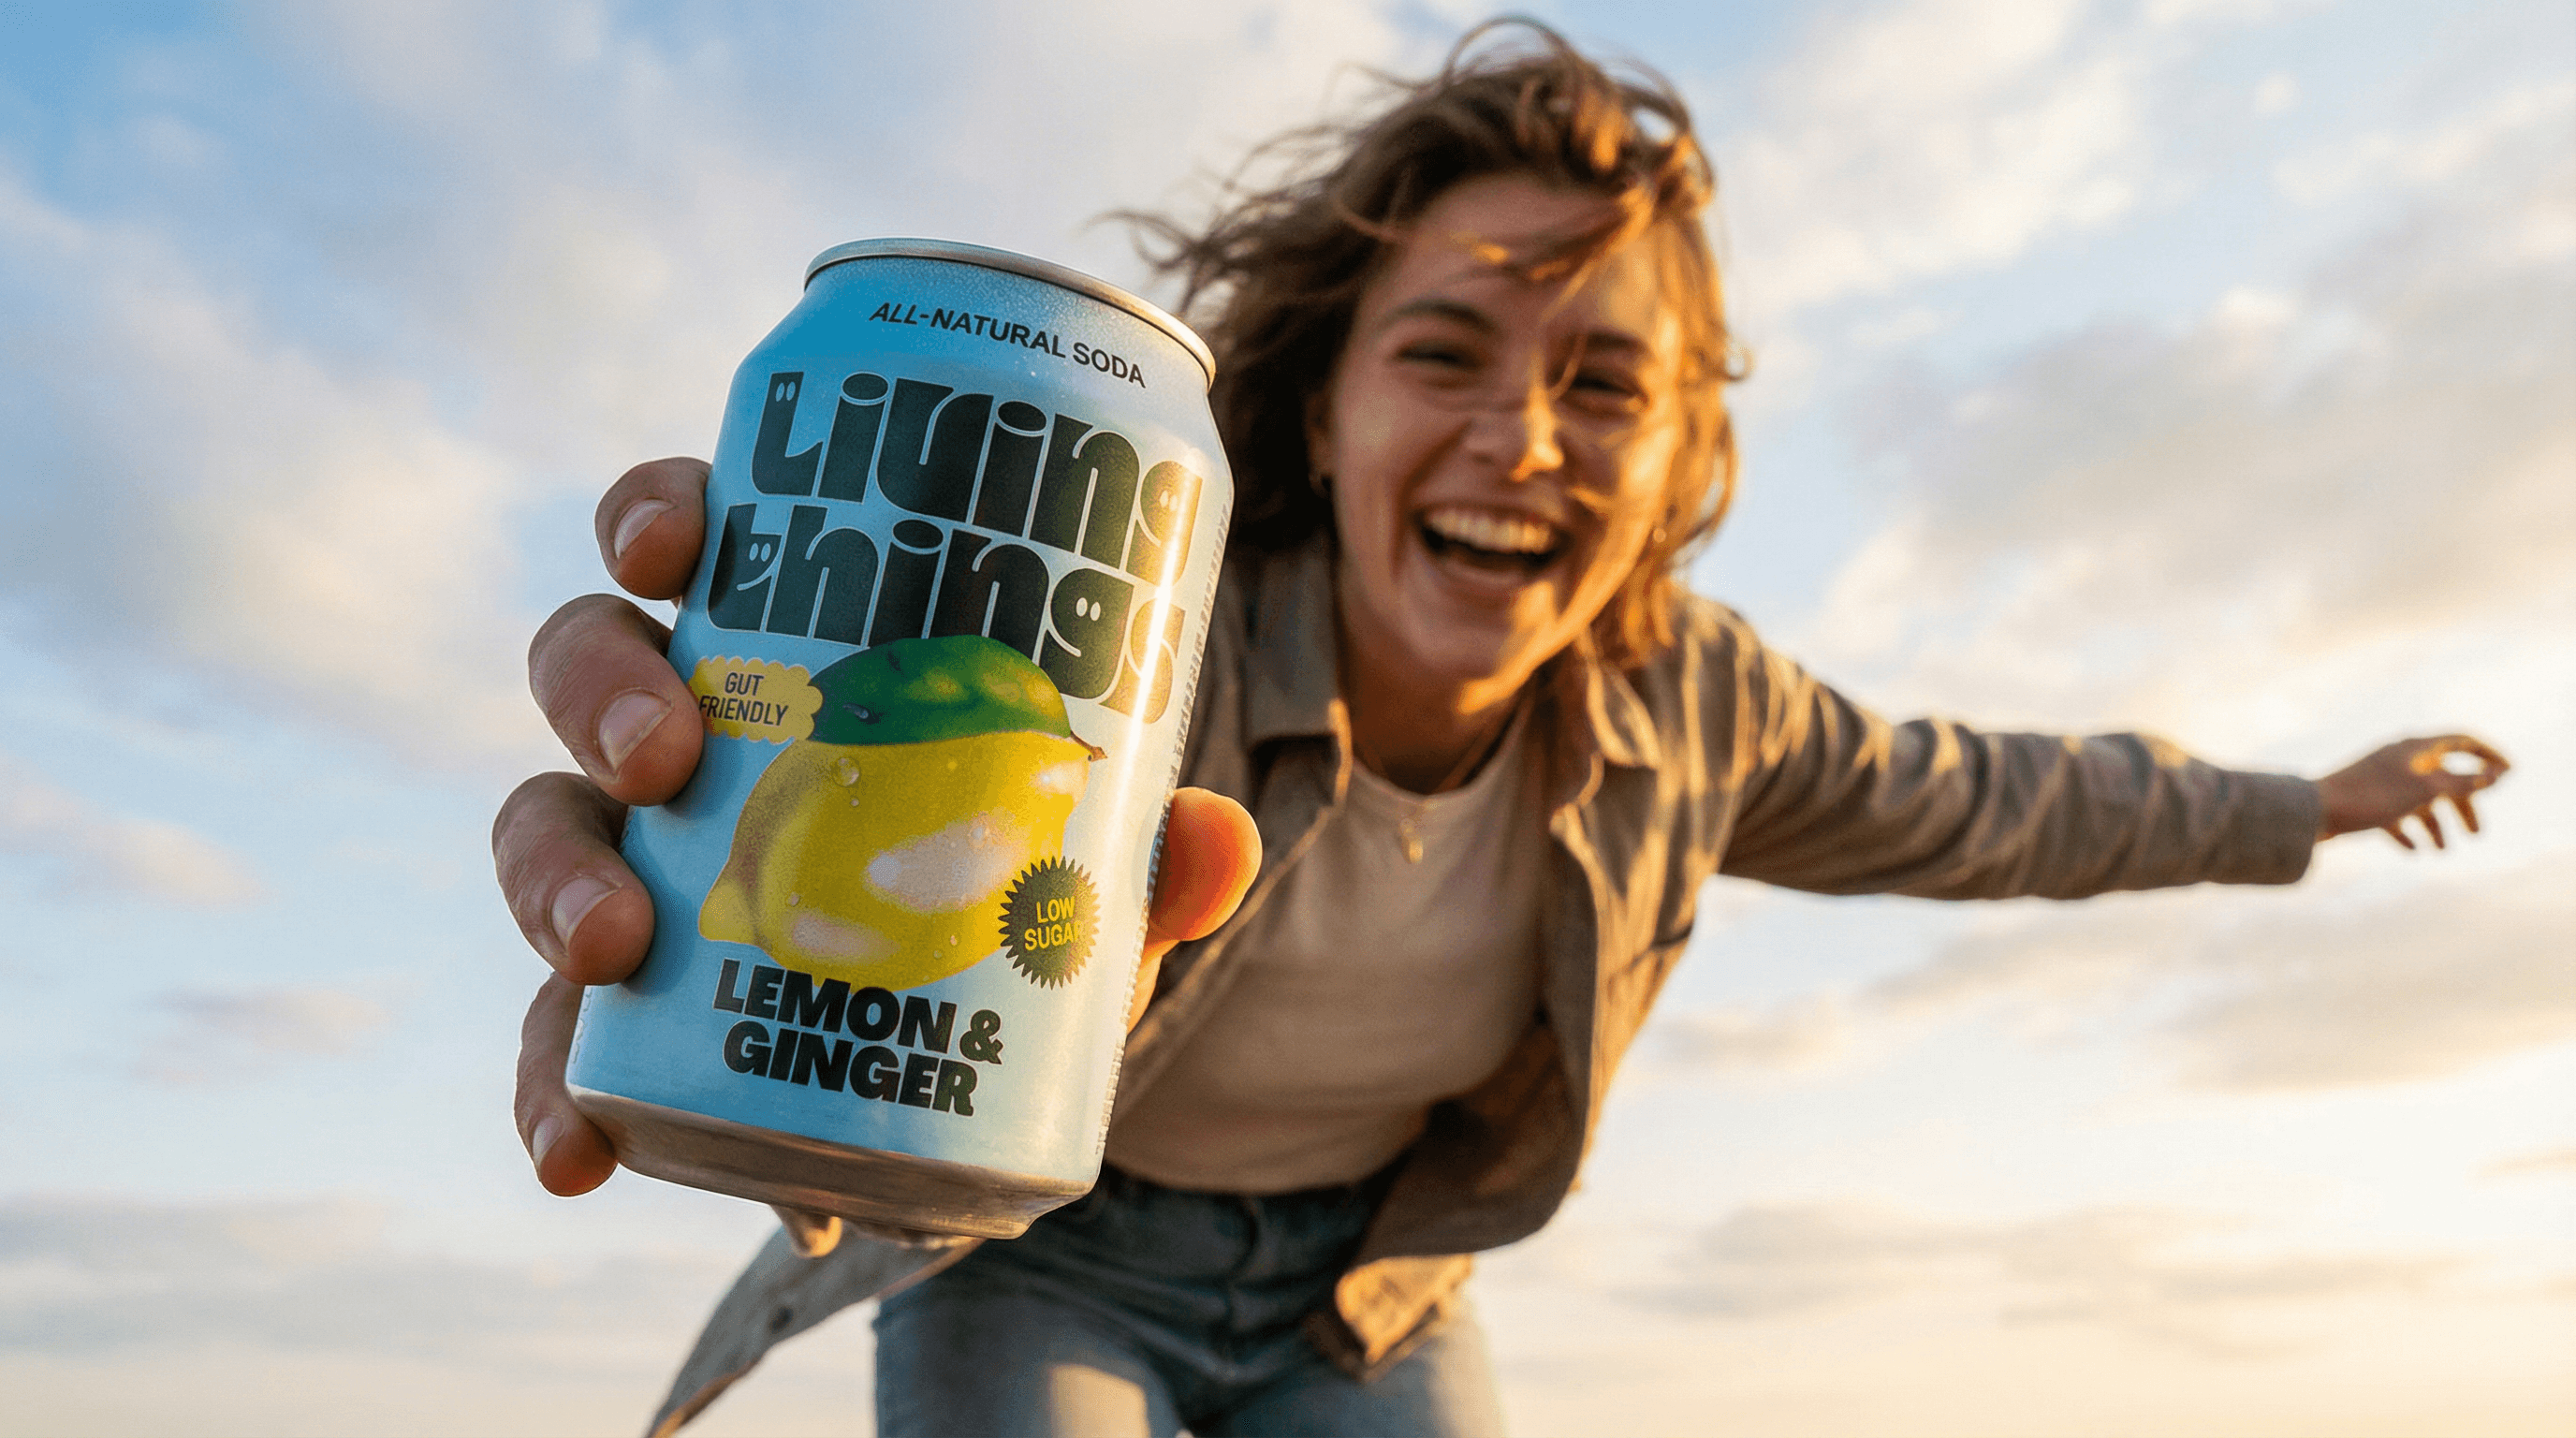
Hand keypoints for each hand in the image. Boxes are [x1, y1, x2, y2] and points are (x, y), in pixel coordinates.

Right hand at [495, 459, 1258, 1197]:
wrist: (968, 1068)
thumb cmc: (1007, 904)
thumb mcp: (1080, 880)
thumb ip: (1146, 863)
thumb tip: (1219, 840)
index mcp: (777, 651)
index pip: (685, 547)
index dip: (655, 519)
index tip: (675, 546)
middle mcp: (681, 743)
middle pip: (584, 664)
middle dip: (598, 692)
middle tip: (661, 755)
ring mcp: (635, 866)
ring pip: (539, 827)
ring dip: (552, 878)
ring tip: (613, 943)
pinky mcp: (620, 1006)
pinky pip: (555, 1036)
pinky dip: (551, 1095)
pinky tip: (573, 1151)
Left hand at [2314, 734, 2509, 850]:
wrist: (2312, 813)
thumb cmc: (2371, 797)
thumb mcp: (2426, 791)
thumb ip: (2463, 783)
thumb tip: (2497, 773)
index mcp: (2414, 747)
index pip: (2461, 741)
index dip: (2488, 754)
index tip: (2510, 773)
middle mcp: (2398, 758)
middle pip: (2443, 777)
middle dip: (2462, 805)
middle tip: (2476, 835)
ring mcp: (2381, 778)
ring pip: (2419, 799)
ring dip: (2434, 824)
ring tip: (2440, 850)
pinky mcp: (2364, 799)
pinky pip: (2394, 814)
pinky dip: (2407, 830)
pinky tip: (2413, 850)